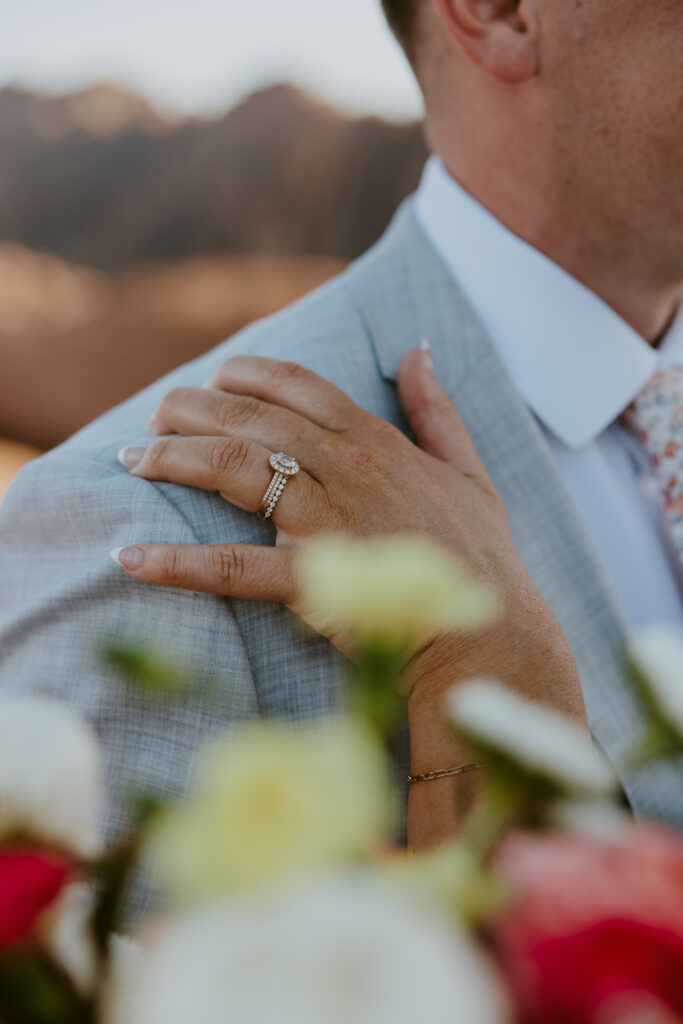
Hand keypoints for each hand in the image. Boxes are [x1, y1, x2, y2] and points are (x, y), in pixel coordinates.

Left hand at [116, 349, 519, 646]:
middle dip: (191, 406)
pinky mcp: (311, 578)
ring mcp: (327, 519)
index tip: (214, 377)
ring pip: (233, 467)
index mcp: (377, 442)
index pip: (298, 386)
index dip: (247, 372)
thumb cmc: (477, 553)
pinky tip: (130, 556)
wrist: (488, 632)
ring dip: (173, 458)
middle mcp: (347, 468)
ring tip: (133, 459)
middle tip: (153, 416)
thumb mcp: (468, 470)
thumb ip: (437, 410)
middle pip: (251, 416)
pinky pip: (233, 566)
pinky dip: (177, 562)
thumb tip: (418, 352)